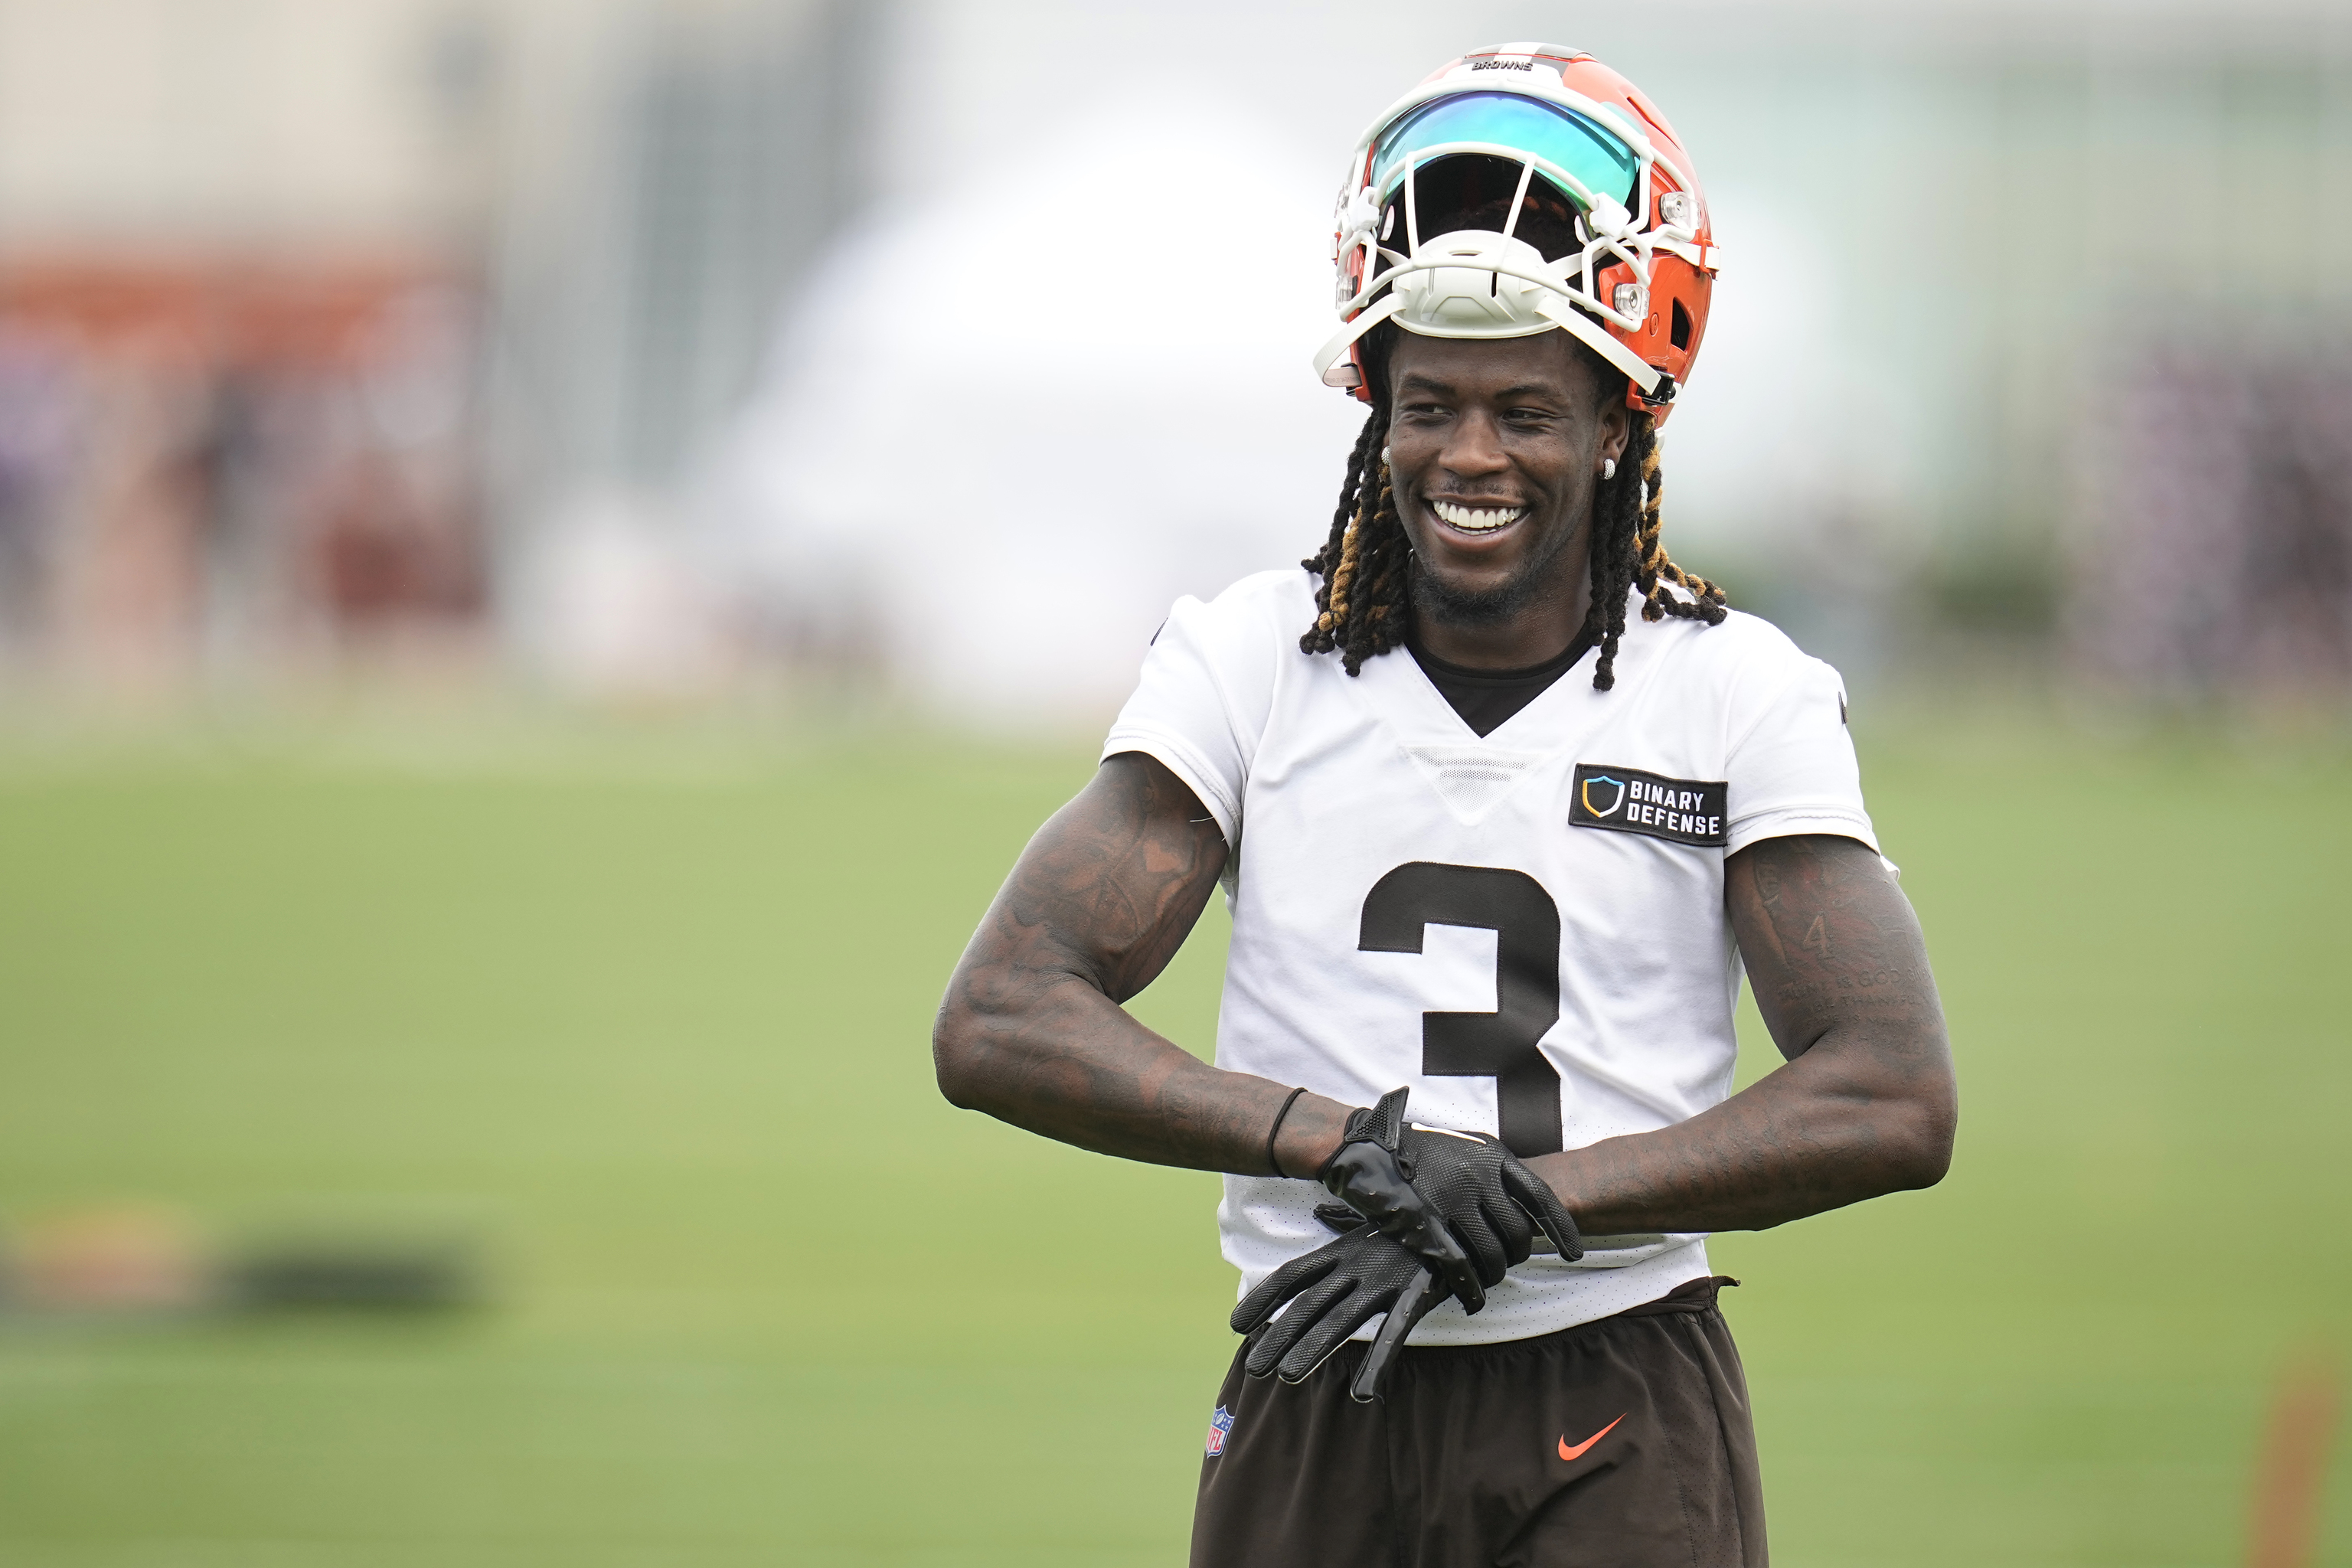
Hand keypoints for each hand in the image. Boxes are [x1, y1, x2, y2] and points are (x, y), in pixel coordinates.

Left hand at [1229, 1217, 1451, 1400]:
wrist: (1461, 1205)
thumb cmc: (1412, 1218)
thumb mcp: (1372, 1221)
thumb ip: (1342, 1222)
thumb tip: (1321, 1209)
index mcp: (1342, 1251)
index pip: (1292, 1276)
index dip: (1263, 1299)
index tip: (1236, 1324)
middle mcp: (1356, 1265)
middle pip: (1308, 1305)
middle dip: (1279, 1336)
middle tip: (1253, 1368)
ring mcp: (1384, 1280)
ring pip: (1340, 1320)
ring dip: (1312, 1349)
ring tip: (1286, 1377)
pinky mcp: (1417, 1294)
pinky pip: (1393, 1335)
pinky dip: (1377, 1365)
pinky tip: (1362, 1394)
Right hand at [1319, 1086, 1583, 1309]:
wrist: (1367, 1145)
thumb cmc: (1417, 1149)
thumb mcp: (1465, 1147)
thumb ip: (1494, 1172)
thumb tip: (1524, 1210)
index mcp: (1492, 1155)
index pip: (1540, 1197)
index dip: (1561, 1228)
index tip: (1574, 1251)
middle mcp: (1477, 1175)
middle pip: (1518, 1232)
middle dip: (1517, 1256)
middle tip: (1506, 1264)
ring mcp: (1451, 1198)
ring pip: (1492, 1253)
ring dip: (1494, 1275)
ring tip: (1487, 1282)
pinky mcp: (1424, 1221)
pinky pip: (1459, 1265)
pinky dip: (1470, 1288)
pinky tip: (1471, 1298)